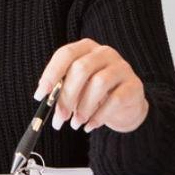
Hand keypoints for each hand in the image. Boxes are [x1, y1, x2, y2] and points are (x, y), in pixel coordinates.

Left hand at [33, 38, 149, 133]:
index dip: (51, 74)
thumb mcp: (76, 89)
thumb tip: (45, 102)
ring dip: (83, 107)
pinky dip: (99, 116)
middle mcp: (104, 52)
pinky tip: (90, 126)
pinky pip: (115, 100)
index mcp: (85, 48)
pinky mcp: (134, 85)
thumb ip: (61, 92)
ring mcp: (121, 67)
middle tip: (60, 116)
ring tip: (76, 123)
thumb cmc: (94, 94)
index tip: (41, 95)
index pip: (65, 54)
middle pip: (81, 68)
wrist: (125, 105)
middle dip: (67, 95)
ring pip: (98, 83)